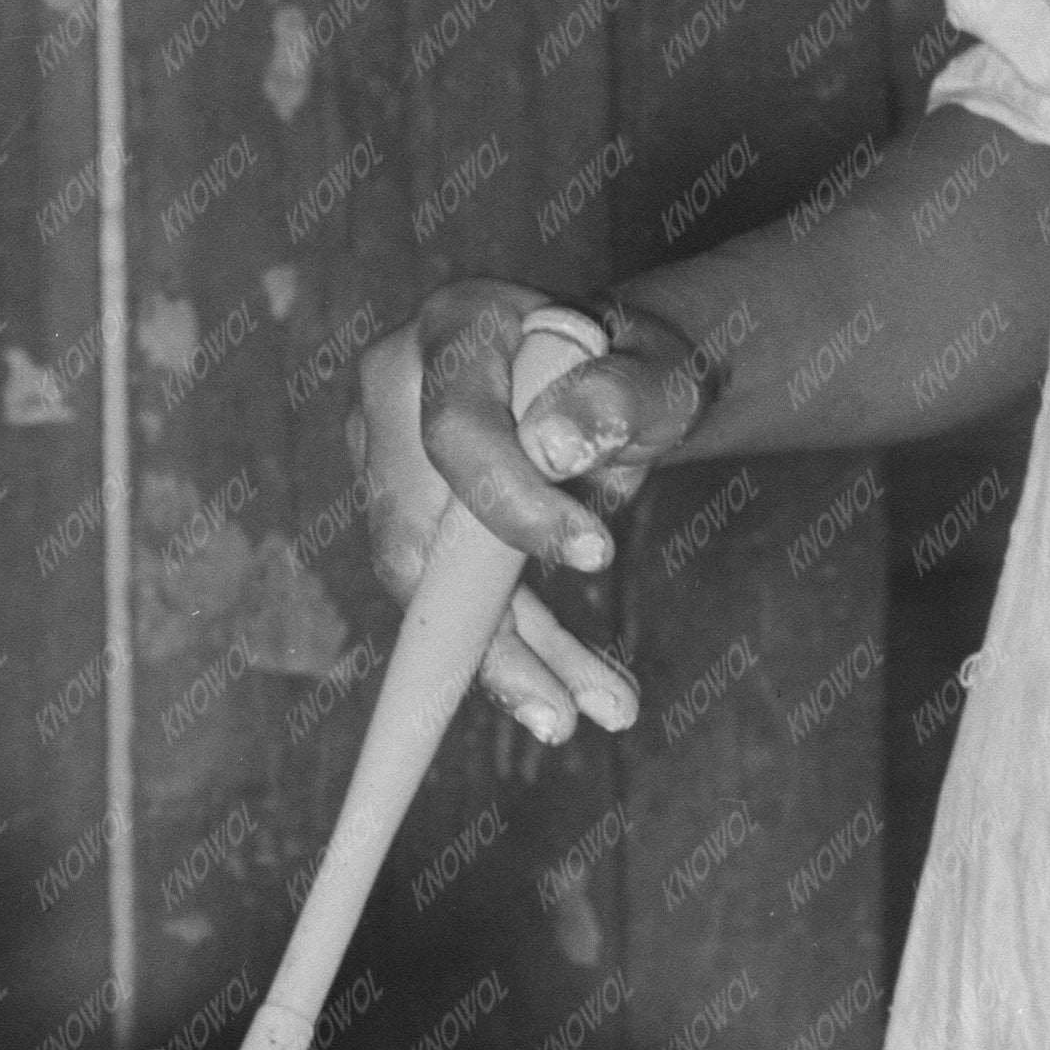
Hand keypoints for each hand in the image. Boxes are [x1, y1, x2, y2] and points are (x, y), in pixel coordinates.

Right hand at [353, 284, 714, 748]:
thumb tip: (557, 444)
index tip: (597, 555)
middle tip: (561, 710)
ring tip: (572, 719)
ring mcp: (391, 462)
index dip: (512, 502)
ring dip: (506, 662)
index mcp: (454, 330)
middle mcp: (396, 394)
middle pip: (419, 529)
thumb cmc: (637, 371)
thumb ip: (621, 393)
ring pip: (431, 587)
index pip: (459, 432)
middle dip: (493, 629)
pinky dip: (513, 657)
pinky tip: (565, 702)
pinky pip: (453, 604)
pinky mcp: (410, 523)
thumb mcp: (658, 372)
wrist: (616, 389)